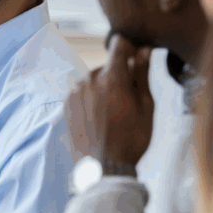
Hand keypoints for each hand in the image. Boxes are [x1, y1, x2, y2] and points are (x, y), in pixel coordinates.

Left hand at [65, 34, 153, 164]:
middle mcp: (89, 79)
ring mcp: (75, 91)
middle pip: (108, 66)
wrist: (102, 168)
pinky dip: (91, 99)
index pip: (119, 44)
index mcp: (112, 76)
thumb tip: (144, 50)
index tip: (137, 59)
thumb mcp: (146, 107)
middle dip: (119, 75)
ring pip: (94, 80)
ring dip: (104, 88)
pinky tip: (99, 118)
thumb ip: (142, 75)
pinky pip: (82, 93)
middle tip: (128, 100)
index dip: (130, 48)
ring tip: (113, 114)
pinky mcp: (66, 104)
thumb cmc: (131, 139)